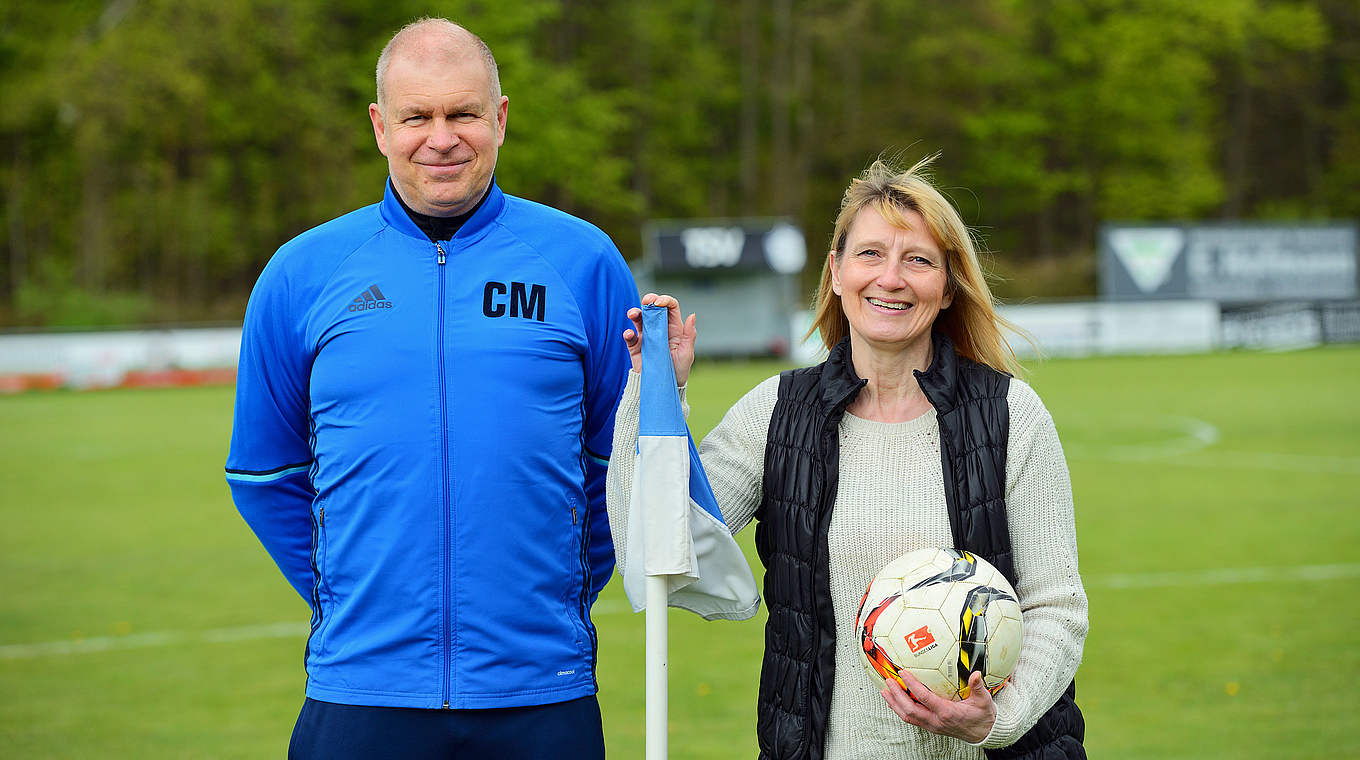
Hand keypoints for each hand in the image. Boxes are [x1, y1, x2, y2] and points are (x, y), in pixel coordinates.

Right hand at [623, 293, 696, 385]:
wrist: (663, 387)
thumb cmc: (678, 371)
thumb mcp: (687, 354)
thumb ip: (690, 335)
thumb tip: (692, 315)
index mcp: (674, 328)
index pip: (670, 308)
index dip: (665, 300)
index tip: (658, 302)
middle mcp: (659, 329)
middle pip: (653, 309)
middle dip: (649, 301)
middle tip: (647, 301)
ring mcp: (646, 337)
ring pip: (639, 319)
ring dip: (635, 313)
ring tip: (633, 314)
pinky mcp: (636, 347)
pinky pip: (630, 337)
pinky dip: (628, 333)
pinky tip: (629, 334)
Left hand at [881, 670, 996, 744]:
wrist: (984, 733)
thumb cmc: (982, 716)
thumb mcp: (983, 700)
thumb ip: (978, 687)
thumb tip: (976, 674)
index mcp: (947, 713)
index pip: (924, 698)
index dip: (912, 685)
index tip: (903, 673)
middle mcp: (936, 721)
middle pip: (910, 709)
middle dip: (897, 695)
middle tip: (888, 680)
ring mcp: (932, 726)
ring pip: (908, 716)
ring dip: (894, 703)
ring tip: (884, 690)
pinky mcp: (931, 727)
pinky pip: (911, 719)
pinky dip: (900, 709)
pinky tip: (894, 700)